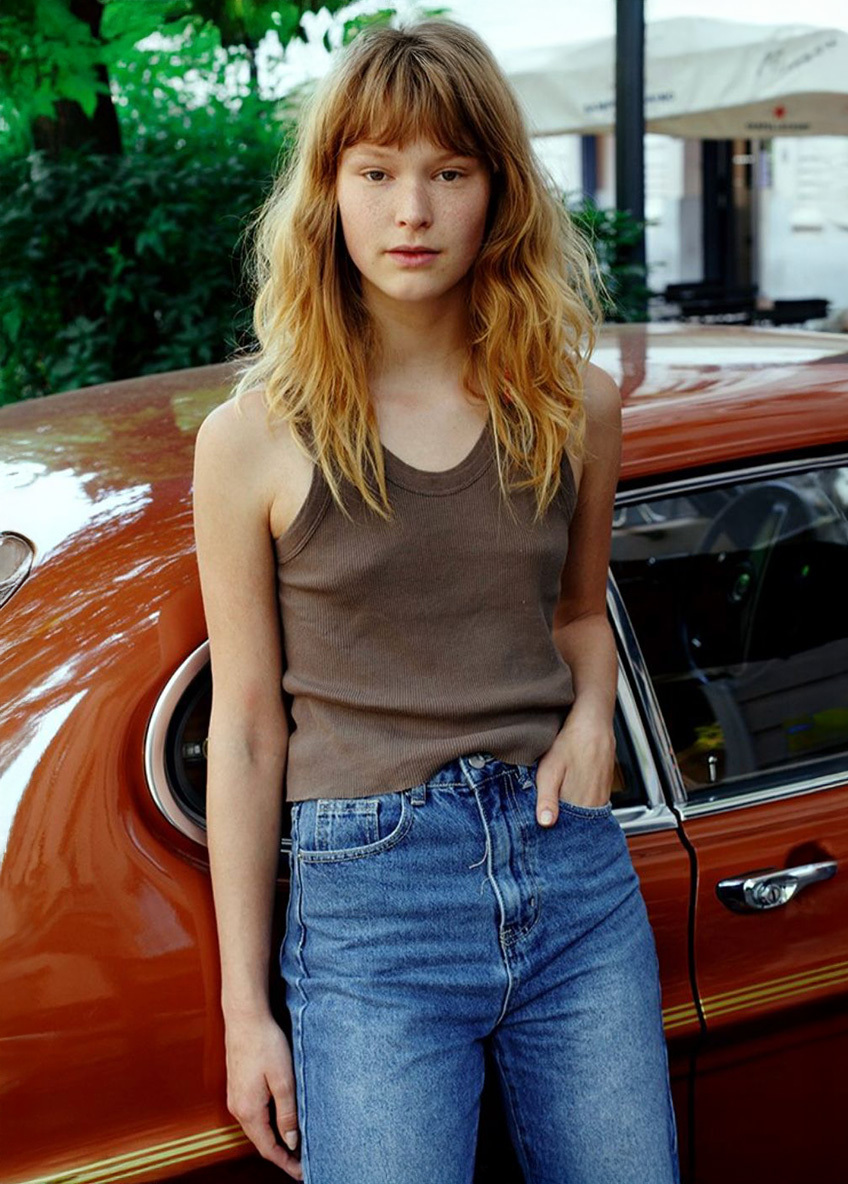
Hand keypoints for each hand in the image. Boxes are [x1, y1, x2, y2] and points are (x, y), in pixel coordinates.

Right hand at [224, 1012, 302, 1179]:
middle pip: (260, 1141)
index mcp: (249, 1110)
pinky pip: (252, 1114)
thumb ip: (287, 1113)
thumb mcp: (283, 1079)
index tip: (302, 1172)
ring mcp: (235, 1097)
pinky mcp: (237, 1086)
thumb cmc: (265, 1043)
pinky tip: (279, 1119)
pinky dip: (266, 1124)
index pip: (268, 1149)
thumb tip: (291, 1141)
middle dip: (281, 1154)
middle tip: (301, 1162)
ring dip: (273, 1139)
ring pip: (256, 1128)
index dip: (286, 1163)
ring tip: (295, 1143)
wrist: (244, 1017)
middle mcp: (238, 1108)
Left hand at [535, 710, 614, 826]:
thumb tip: (546, 824)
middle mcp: (595, 803)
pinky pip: (593, 806)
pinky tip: (570, 798)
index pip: (568, 830)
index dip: (555, 835)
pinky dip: (581, 807)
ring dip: (573, 817)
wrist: (593, 723)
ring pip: (586, 816)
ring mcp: (603, 796)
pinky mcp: (605, 789)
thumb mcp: (549, 770)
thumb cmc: (570, 744)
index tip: (542, 836)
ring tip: (558, 810)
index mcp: (581, 803)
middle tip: (547, 823)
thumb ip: (547, 798)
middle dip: (563, 828)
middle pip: (578, 825)